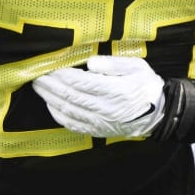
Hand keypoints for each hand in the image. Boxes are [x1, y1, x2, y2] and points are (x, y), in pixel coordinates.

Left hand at [33, 55, 164, 137]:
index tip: (50, 66)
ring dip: (50, 98)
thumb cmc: (146, 86)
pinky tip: (51, 105)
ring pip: (68, 110)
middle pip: (70, 96)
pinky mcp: (97, 130)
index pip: (81, 82)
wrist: (158, 114)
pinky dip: (59, 115)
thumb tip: (89, 64)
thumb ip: (112, 64)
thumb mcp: (136, 66)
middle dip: (50, 86)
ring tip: (39, 87)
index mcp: (115, 91)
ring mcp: (100, 122)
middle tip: (36, 75)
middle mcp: (105, 108)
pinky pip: (73, 125)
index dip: (62, 75)